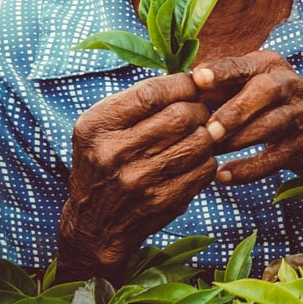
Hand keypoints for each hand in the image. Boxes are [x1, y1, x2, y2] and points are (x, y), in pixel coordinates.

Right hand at [59, 73, 215, 279]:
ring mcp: (138, 180)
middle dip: (199, 110)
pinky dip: (207, 160)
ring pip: (201, 140)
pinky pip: (206, 168)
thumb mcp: (102, 128)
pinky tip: (193, 160)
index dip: (182, 84)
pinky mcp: (162, 201)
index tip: (194, 84)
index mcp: (96, 127)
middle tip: (198, 113)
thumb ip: (138, 101)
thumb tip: (192, 77)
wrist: (94, 226)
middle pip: (181, 116)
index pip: (151, 93)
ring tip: (197, 135)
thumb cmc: (104, 163)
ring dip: (207, 135)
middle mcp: (112, 153)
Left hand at [191, 51, 302, 184]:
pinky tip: (225, 177)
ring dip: (241, 138)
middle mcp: (289, 85)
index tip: (197, 78)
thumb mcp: (256, 83)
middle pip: (265, 91)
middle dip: (236, 110)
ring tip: (213, 152)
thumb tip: (177, 90)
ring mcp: (300, 115)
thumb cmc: (277, 103)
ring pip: (272, 124)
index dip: (221, 72)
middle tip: (209, 129)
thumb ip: (222, 85)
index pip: (243, 65)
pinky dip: (250, 169)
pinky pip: (276, 158)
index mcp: (269, 66)